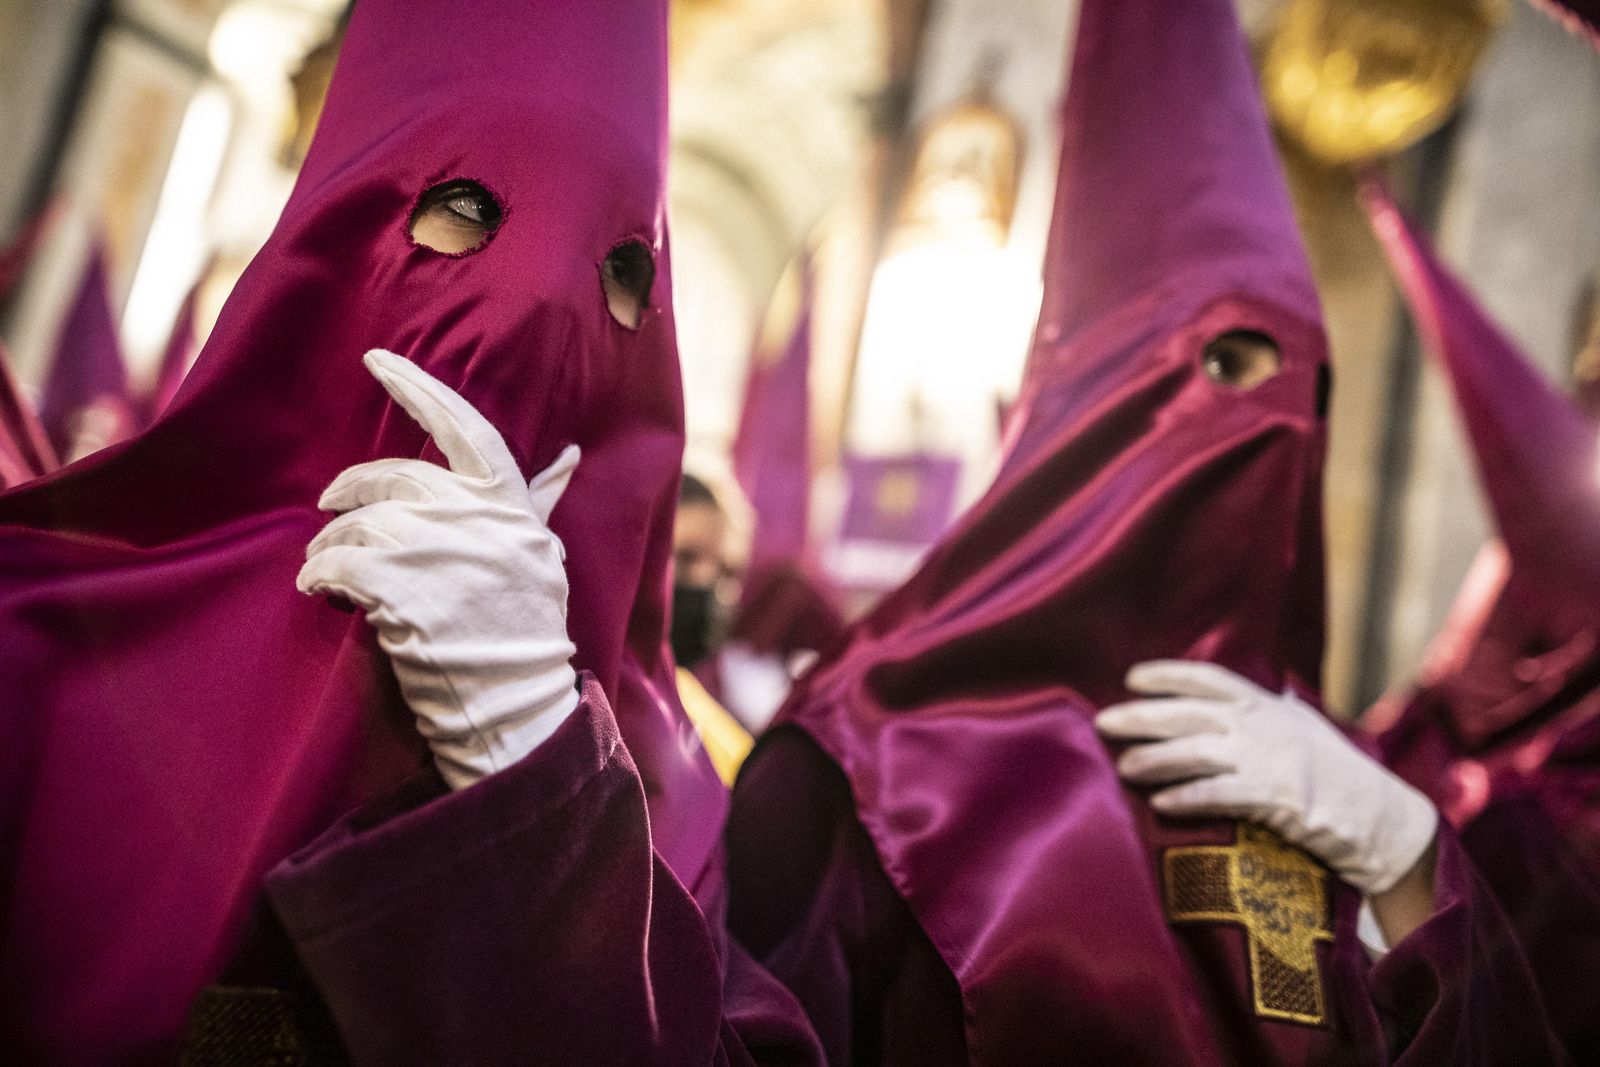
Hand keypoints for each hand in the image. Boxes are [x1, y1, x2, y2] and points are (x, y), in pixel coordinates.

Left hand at [298, 349, 580, 789]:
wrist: (514, 706)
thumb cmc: (525, 632)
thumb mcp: (541, 557)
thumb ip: (537, 503)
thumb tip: (569, 455)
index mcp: (511, 506)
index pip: (465, 428)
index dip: (419, 388)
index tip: (378, 359)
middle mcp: (477, 518)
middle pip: (395, 478)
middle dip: (352, 489)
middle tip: (332, 507)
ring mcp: (439, 551)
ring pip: (360, 522)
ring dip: (332, 545)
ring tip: (324, 569)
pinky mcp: (402, 589)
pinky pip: (339, 562)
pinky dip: (320, 574)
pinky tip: (317, 589)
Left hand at [1095, 660, 1437, 895]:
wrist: (1383, 821)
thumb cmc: (1345, 778)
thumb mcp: (1311, 729)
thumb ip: (1282, 711)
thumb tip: (1273, 690)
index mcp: (1270, 707)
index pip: (1211, 679)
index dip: (1169, 675)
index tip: (1133, 678)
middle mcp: (1264, 726)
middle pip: (1189, 714)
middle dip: (1142, 717)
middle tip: (1104, 723)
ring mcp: (1269, 760)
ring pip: (1195, 752)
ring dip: (1154, 760)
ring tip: (1124, 767)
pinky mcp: (1274, 798)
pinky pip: (1218, 794)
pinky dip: (1187, 797)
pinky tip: (1161, 803)